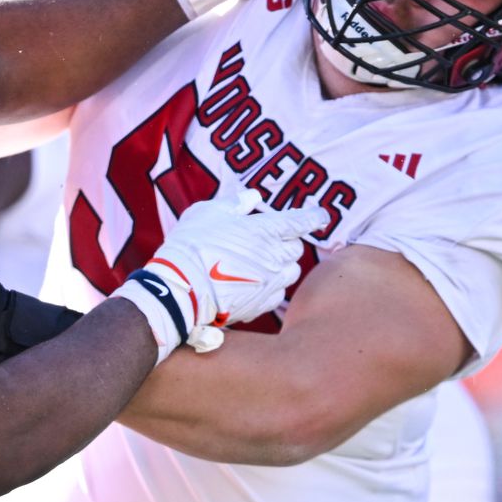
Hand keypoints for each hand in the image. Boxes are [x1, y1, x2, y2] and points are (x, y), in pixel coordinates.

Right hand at [110, 184, 327, 361]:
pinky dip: (270, 288)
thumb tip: (253, 197)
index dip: (314, 217)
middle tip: (267, 241)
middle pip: (297, 248)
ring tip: (260, 264)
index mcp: (266, 230)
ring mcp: (270, 283)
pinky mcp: (261, 305)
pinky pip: (277, 295)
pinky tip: (252, 285)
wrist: (181, 289)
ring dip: (281, 266)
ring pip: (291, 272)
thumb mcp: (207, 212)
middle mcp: (275, 257)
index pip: (302, 221)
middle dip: (287, 243)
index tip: (321, 216)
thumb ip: (235, 203)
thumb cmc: (191, 245)